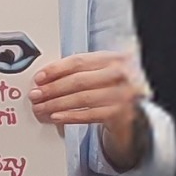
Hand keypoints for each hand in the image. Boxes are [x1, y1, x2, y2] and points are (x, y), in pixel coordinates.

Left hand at [30, 52, 144, 126]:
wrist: (139, 108)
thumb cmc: (115, 87)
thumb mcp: (102, 72)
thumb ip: (80, 71)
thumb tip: (45, 79)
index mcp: (113, 58)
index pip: (79, 62)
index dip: (56, 69)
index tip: (39, 78)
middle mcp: (119, 74)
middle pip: (78, 81)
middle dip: (52, 89)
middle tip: (35, 95)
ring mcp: (122, 94)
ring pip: (81, 99)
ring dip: (56, 104)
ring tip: (41, 107)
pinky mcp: (120, 113)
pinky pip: (89, 115)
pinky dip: (70, 116)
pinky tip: (56, 116)